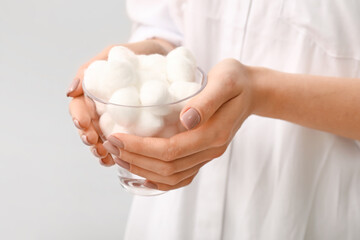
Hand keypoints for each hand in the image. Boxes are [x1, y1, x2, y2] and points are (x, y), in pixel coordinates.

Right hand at [67, 39, 174, 165]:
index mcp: (94, 93)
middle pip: (88, 128)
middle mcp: (103, 108)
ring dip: (101, 150)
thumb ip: (89, 70)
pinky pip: (123, 142)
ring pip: (103, 139)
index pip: (79, 109)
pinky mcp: (134, 126)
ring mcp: (117, 119)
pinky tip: (118, 161)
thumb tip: (70, 92)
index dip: (79, 118)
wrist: (162, 55)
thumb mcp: (111, 54)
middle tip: (96, 146)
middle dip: (89, 139)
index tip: (84, 125)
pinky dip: (118, 153)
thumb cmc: (134, 54)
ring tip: (105, 157)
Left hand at [105, 59, 256, 189]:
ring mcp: (208, 155)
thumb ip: (207, 100)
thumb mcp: (226, 80)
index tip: (117, 136)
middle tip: (110, 144)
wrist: (251, 91)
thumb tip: (185, 120)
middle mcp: (211, 150)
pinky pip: (180, 177)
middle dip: (135, 158)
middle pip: (168, 167)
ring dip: (142, 169)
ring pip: (172, 176)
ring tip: (118, 156)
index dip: (141, 147)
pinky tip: (140, 173)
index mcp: (215, 134)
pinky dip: (158, 179)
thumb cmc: (236, 81)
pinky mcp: (203, 154)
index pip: (172, 150)